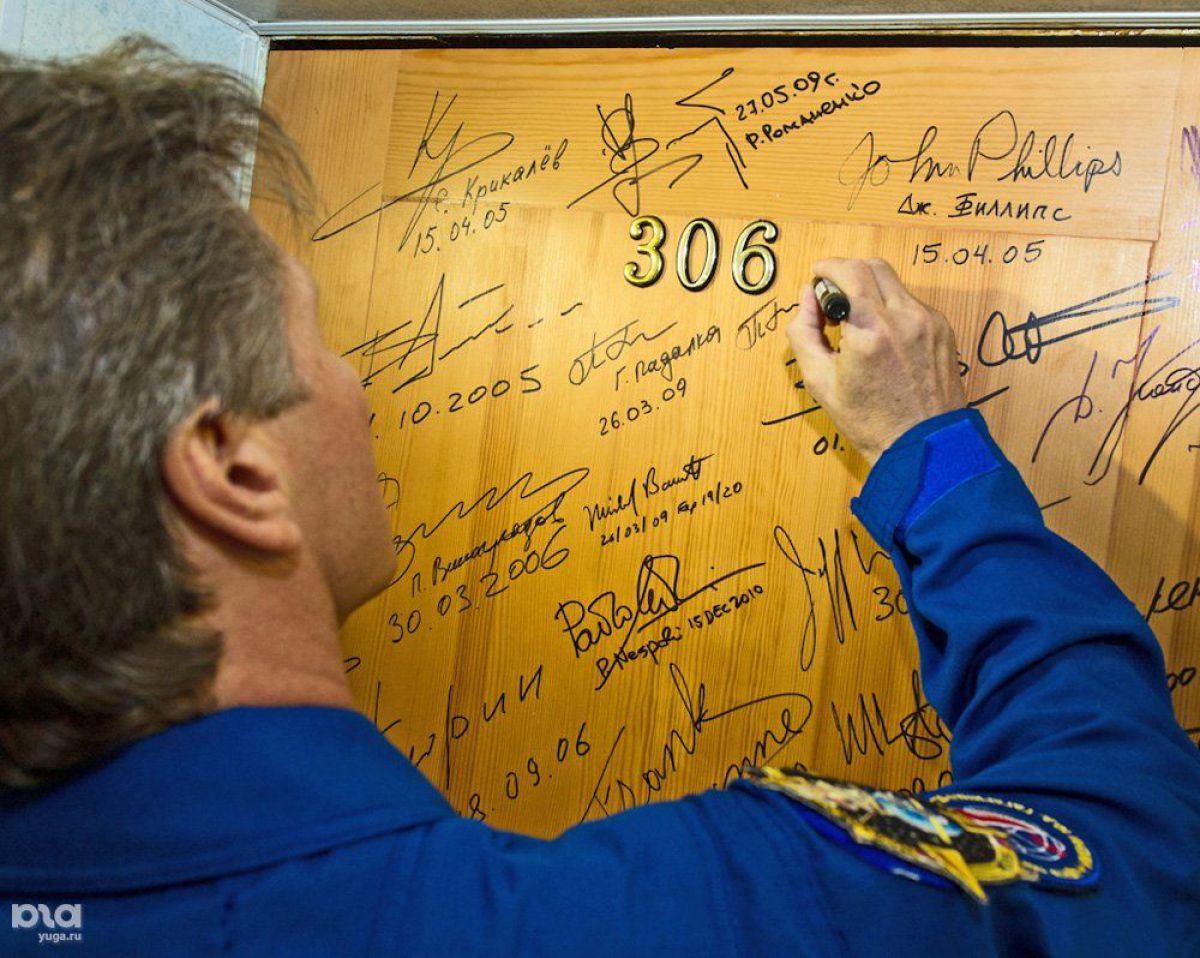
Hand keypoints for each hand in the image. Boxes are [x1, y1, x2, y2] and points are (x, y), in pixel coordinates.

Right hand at [786, 257, 966, 465]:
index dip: (826, 268)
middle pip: (872, 265)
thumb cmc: (869, 420)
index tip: (817, 277)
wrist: (921, 444)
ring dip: (869, 289)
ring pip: (893, 281)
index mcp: (869, 332)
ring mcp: (927, 321)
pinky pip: (910, 302)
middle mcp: (903, 318)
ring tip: (857, 321)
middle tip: (834, 296)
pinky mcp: (942, 329)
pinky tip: (883, 338)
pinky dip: (891, 308)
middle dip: (847, 271)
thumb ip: (803, 332)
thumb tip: (807, 298)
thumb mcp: (819, 381)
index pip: (847, 271)